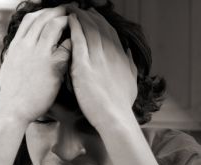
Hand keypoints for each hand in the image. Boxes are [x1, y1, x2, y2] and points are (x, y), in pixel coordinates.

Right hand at [0, 6, 70, 122]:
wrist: (14, 108)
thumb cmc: (14, 93)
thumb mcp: (10, 67)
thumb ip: (18, 55)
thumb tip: (19, 49)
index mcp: (16, 45)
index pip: (30, 19)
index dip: (44, 12)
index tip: (55, 12)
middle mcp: (26, 44)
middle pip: (42, 18)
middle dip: (58, 11)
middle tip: (71, 9)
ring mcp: (38, 53)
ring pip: (53, 25)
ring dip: (67, 20)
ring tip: (78, 19)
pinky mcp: (51, 64)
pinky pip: (66, 45)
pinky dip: (74, 39)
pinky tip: (82, 40)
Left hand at [68, 7, 137, 127]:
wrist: (115, 118)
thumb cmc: (121, 105)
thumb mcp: (131, 82)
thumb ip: (130, 65)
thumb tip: (129, 53)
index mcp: (121, 59)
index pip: (111, 34)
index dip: (102, 22)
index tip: (95, 16)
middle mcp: (111, 56)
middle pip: (101, 28)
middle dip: (90, 16)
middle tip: (81, 8)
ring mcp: (98, 60)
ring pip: (89, 30)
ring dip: (81, 17)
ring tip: (72, 9)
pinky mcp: (84, 67)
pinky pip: (79, 41)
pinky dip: (74, 28)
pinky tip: (69, 20)